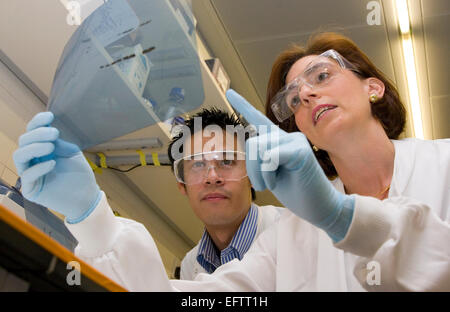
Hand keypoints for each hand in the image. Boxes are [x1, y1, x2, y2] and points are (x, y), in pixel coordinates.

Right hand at [13, 112, 100, 223]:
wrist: (87, 196)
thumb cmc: (79, 174)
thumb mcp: (71, 153)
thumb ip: (59, 143)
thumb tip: (48, 132)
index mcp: (41, 149)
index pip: (32, 132)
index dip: (37, 122)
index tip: (50, 117)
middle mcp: (33, 159)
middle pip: (24, 141)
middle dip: (38, 134)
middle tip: (55, 134)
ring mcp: (30, 174)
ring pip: (19, 155)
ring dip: (34, 147)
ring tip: (51, 146)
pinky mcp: (31, 189)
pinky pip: (27, 175)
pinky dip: (39, 167)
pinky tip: (53, 163)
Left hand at [226, 90, 354, 241]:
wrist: (319, 207)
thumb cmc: (296, 191)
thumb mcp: (270, 173)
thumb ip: (260, 158)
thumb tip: (252, 147)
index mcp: (277, 141)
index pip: (257, 119)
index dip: (242, 105)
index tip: (229, 92)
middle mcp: (286, 137)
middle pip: (251, 142)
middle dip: (251, 168)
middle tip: (262, 184)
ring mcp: (295, 141)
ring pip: (258, 149)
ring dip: (260, 174)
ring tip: (272, 183)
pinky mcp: (300, 150)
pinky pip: (270, 157)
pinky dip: (268, 173)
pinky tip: (278, 180)